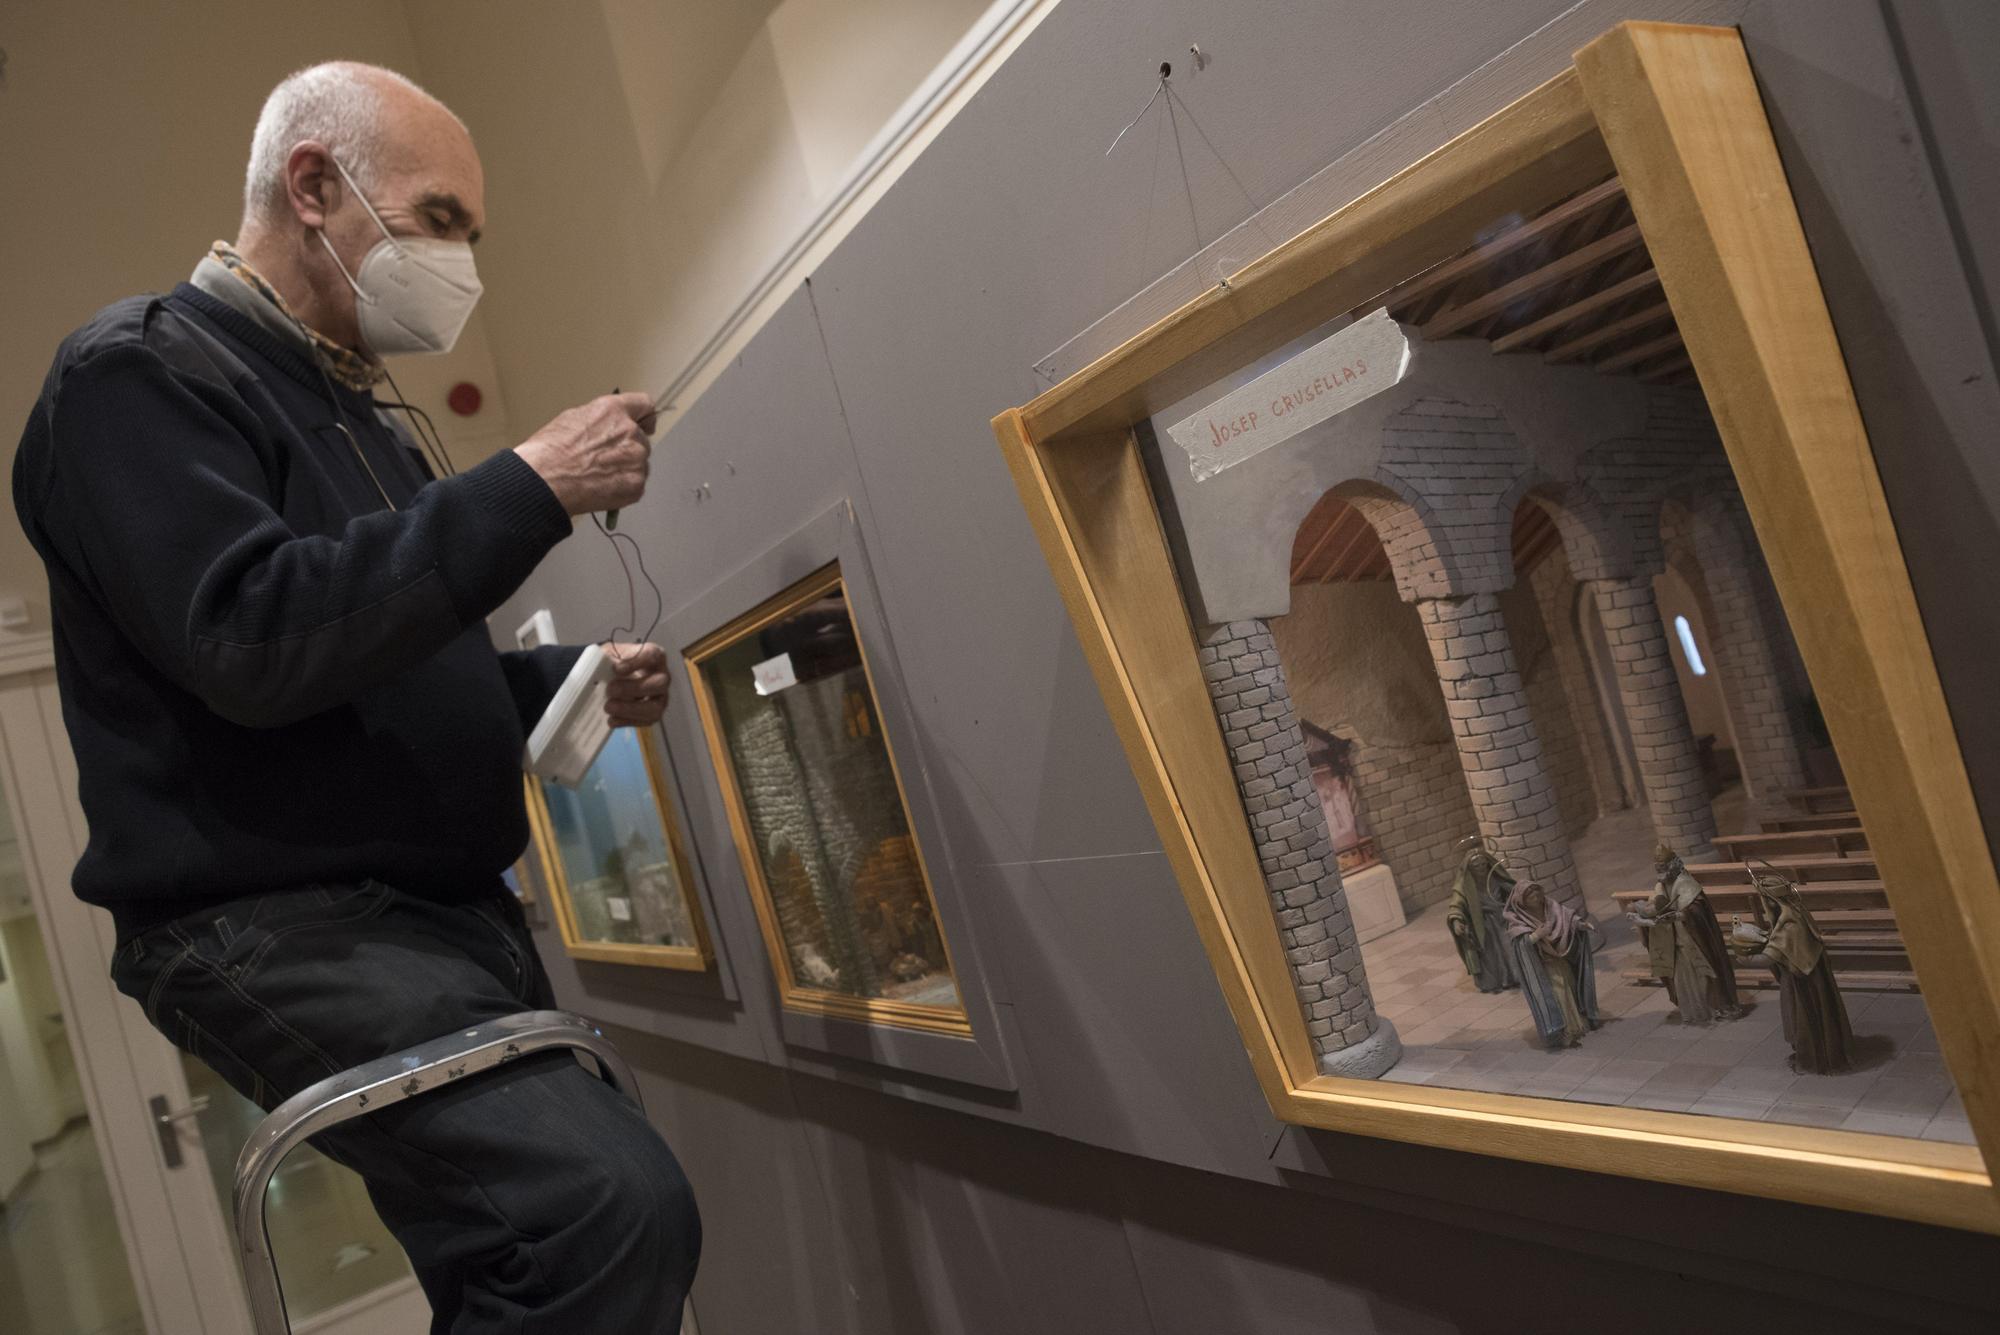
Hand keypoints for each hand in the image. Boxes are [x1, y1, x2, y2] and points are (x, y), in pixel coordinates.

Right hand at [516, 392, 656, 515]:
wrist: (544, 481)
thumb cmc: (550, 452)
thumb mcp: (573, 418)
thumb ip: (601, 420)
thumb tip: (608, 426)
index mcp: (614, 411)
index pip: (645, 406)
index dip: (644, 417)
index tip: (645, 425)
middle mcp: (630, 432)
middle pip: (640, 439)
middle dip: (626, 448)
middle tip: (602, 460)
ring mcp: (636, 460)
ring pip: (639, 463)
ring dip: (625, 468)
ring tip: (598, 475)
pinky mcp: (636, 484)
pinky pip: (636, 484)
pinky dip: (623, 487)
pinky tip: (602, 487)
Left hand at [602, 642, 669, 726]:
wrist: (611, 676)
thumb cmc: (614, 662)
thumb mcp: (610, 654)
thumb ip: (609, 659)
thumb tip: (604, 669)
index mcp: (654, 655)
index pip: (652, 655)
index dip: (636, 663)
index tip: (617, 669)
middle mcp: (662, 676)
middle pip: (660, 683)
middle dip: (633, 688)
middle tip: (611, 689)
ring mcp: (660, 697)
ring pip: (655, 707)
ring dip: (630, 709)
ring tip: (608, 707)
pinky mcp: (653, 713)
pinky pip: (646, 721)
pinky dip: (627, 721)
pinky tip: (612, 719)